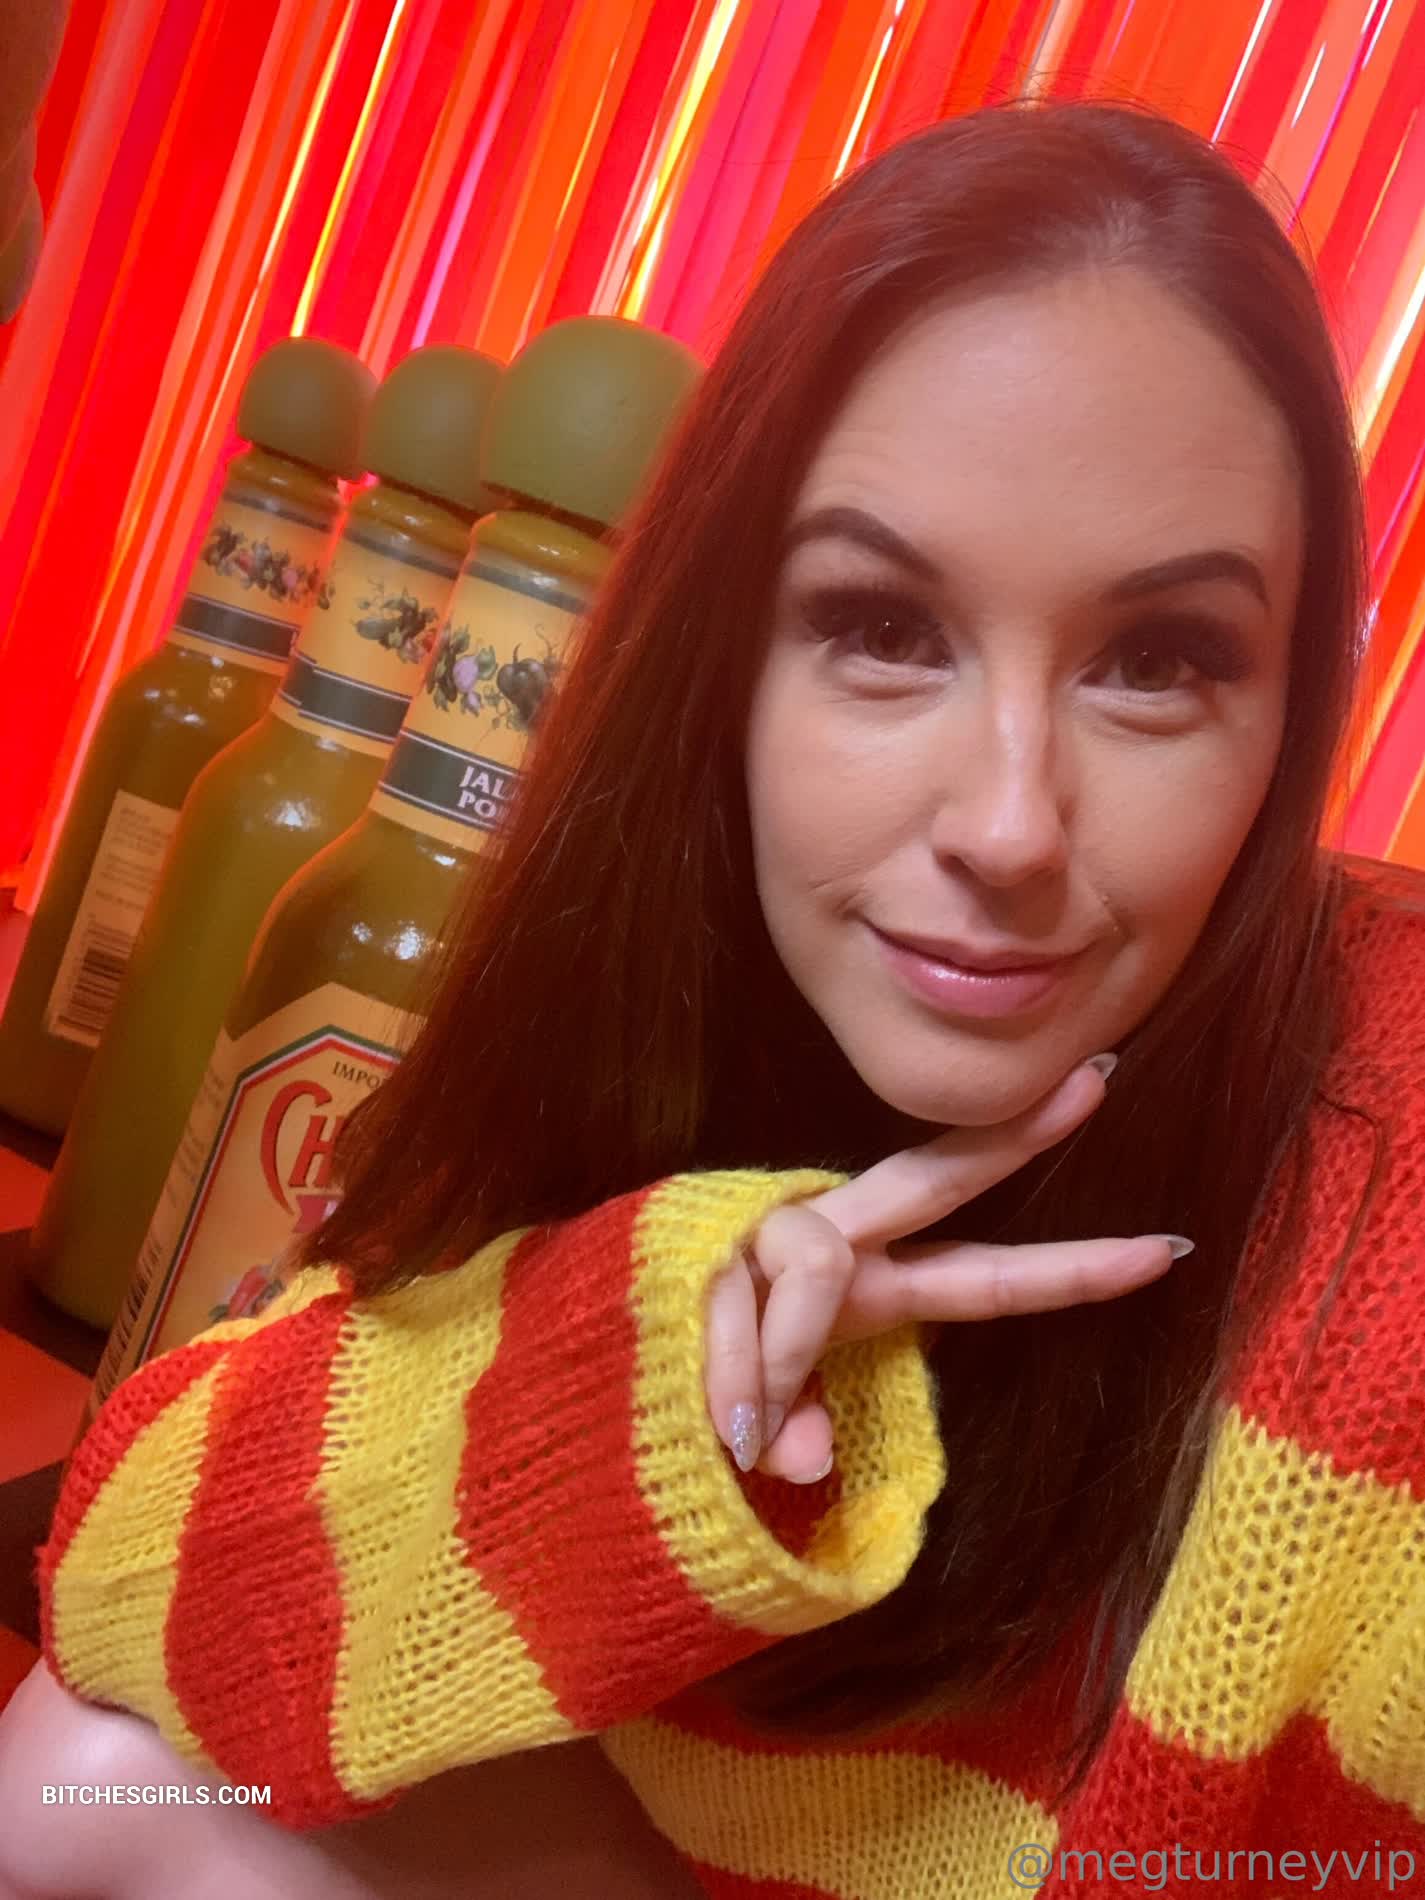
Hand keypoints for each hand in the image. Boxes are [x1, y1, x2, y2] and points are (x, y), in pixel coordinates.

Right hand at [703, 1055, 1190, 1484]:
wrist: (577, 1356)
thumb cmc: (684, 1388)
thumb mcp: (757, 1429)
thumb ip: (793, 1430)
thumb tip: (799, 1457)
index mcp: (868, 1290)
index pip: (981, 1274)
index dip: (1070, 1272)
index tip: (1169, 1250)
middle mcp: (830, 1243)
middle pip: (934, 1179)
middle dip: (1012, 1140)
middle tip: (1098, 1087)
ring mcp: (768, 1233)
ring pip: (812, 1268)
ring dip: (778, 1361)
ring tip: (740, 1435)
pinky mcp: (699, 1231)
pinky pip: (738, 1296)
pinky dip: (733, 1367)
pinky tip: (715, 1418)